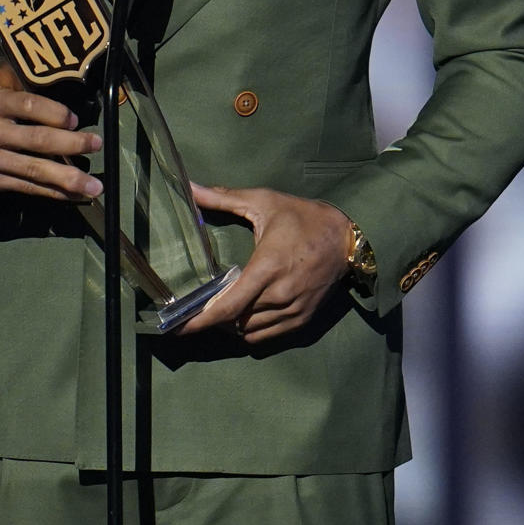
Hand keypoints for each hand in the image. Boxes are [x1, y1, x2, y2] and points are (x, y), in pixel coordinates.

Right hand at [0, 74, 102, 201]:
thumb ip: (17, 90)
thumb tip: (59, 89)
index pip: (25, 105)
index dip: (53, 112)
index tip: (75, 119)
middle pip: (34, 141)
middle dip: (70, 145)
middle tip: (96, 145)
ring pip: (32, 171)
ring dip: (67, 179)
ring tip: (93, 186)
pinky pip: (24, 188)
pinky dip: (51, 193)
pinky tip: (72, 195)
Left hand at [180, 185, 349, 342]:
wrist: (345, 236)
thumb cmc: (301, 216)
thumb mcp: (263, 201)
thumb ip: (224, 198)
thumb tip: (190, 188)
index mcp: (267, 267)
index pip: (229, 306)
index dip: (201, 321)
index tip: (178, 327)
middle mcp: (280, 294)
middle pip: (236, 321)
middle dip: (214, 317)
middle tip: (199, 306)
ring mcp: (293, 310)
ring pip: (250, 331)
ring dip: (233, 324)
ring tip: (224, 306)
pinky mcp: (303, 318)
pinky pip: (268, 336)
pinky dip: (252, 329)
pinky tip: (246, 312)